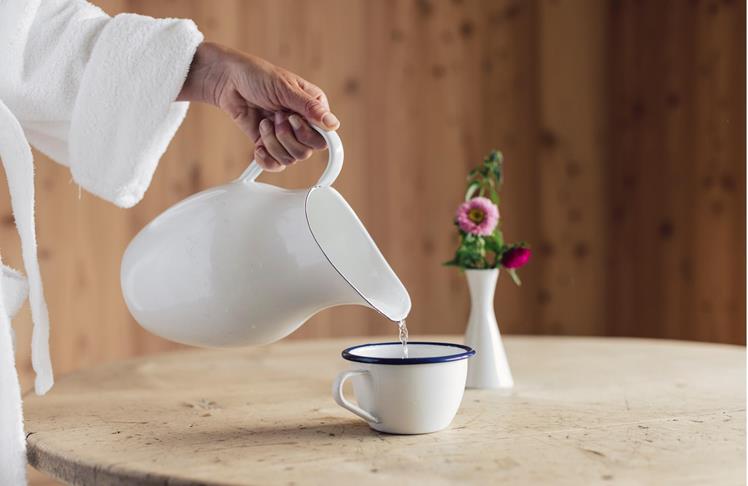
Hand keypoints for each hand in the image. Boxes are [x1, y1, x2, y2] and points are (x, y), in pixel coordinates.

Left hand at [178, 42, 339, 170]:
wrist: (227, 81)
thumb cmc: (257, 76)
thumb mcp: (285, 88)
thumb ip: (310, 108)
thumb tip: (333, 124)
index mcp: (313, 108)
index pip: (324, 137)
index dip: (308, 134)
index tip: (293, 121)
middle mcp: (302, 124)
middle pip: (306, 151)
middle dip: (286, 136)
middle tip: (275, 117)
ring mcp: (286, 136)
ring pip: (290, 158)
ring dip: (272, 142)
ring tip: (264, 122)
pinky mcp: (269, 144)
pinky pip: (276, 164)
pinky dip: (266, 158)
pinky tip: (259, 145)